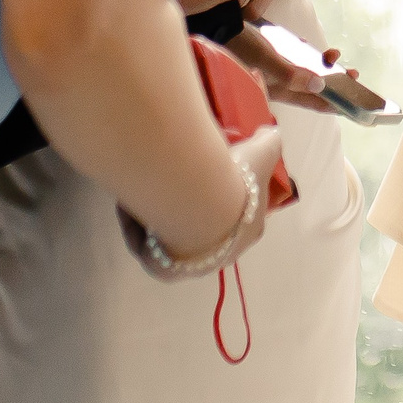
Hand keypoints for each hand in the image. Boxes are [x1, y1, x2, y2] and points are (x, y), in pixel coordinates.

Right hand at [118, 125, 286, 279]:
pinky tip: (132, 199)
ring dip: (155, 215)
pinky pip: (146, 244)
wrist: (199, 208)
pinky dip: (137, 222)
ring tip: (147, 185)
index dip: (221, 195)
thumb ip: (269, 142)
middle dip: (183, 205)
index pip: (237, 215)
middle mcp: (223, 254)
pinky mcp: (165, 270)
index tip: (203, 174)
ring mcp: (193, 266)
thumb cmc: (232, 184)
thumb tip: (270, 132)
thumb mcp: (261, 154)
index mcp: (249, 231)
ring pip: (169, 236)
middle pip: (200, 228)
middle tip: (168, 179)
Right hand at [223, 24, 348, 114]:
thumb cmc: (238, 47)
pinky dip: (305, 54)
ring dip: (321, 65)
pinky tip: (308, 45)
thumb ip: (291, 75)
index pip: (313, 103)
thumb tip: (319, 85)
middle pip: (312, 88)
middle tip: (354, 74)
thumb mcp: (265, 62)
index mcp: (279, 91)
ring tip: (334, 54)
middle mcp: (279, 84)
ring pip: (305, 72)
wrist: (215, 28)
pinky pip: (294, 59)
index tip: (356, 105)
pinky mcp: (270, 56)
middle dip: (334, 83)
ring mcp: (275, 70)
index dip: (335, 105)